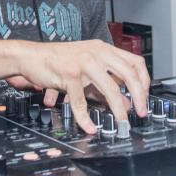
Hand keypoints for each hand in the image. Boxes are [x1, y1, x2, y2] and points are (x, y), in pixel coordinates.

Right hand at [13, 40, 149, 133]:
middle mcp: (96, 53)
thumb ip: (106, 84)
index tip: (144, 97)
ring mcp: (83, 63)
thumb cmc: (57, 61)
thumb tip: (126, 101)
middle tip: (141, 112)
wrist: (30, 56)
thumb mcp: (86, 69)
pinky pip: (81, 101)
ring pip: (110, 89)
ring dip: (119, 109)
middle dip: (139, 96)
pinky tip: (90, 126)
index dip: (144, 81)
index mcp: (103, 48)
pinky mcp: (69, 75)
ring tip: (122, 122)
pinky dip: (86, 117)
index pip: (135, 62)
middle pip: (129, 74)